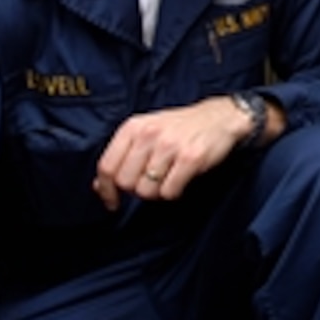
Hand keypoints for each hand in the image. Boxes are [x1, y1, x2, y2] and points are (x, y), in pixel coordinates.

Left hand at [92, 96, 251, 209]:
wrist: (220, 117)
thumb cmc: (181, 127)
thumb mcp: (146, 131)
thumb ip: (123, 155)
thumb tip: (99, 186)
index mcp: (133, 127)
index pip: (107, 166)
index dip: (106, 190)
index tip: (112, 202)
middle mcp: (149, 134)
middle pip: (126, 182)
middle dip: (137, 189)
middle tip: (152, 182)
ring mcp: (170, 146)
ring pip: (147, 190)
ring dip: (157, 192)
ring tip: (168, 178)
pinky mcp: (190, 158)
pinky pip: (169, 192)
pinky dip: (174, 192)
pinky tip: (180, 180)